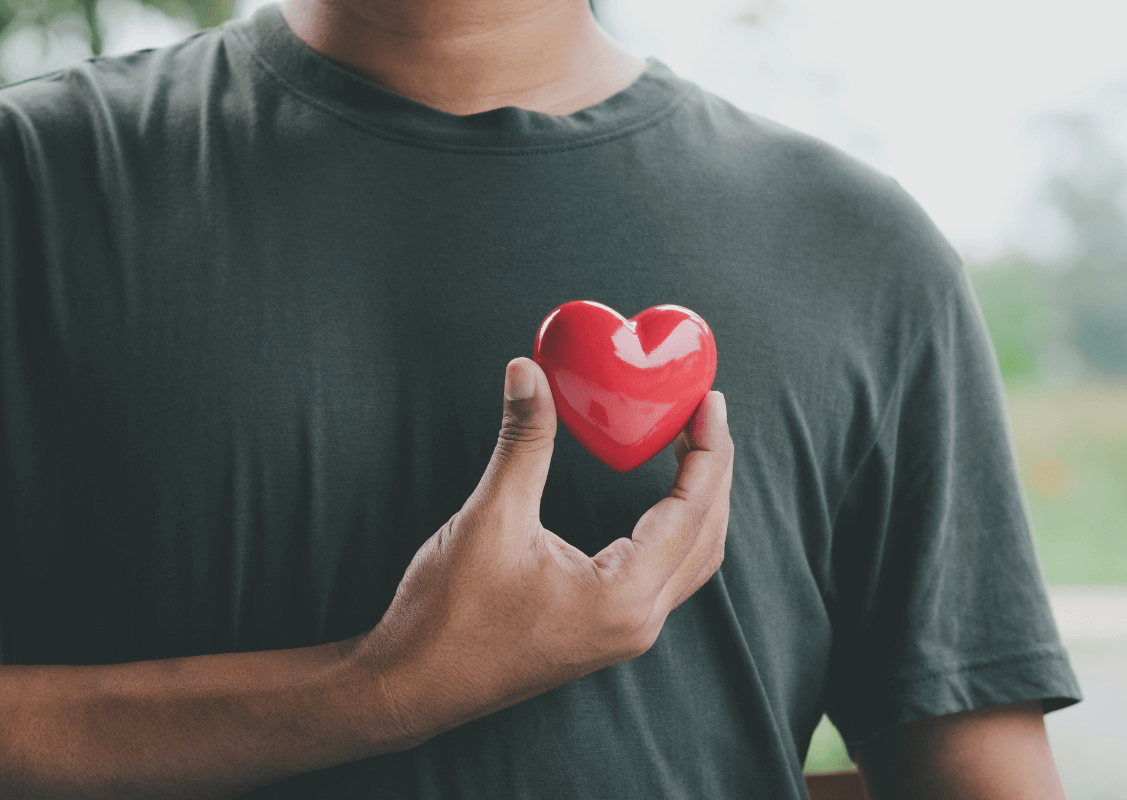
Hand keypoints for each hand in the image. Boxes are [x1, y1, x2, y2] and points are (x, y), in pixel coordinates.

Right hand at [352, 357, 732, 743]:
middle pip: (707, 536)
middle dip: (713, 470)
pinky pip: (667, 576)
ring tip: (692, 447)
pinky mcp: (606, 633)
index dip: (708, 449)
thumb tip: (527, 371)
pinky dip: (677, 530)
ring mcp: (625, 634)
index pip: (693, 510)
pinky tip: (661, 499)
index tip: (709, 400)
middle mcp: (638, 622)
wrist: (412, 686)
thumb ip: (522, 442)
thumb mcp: (489, 518)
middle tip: (705, 412)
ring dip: (701, 503)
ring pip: (692, 561)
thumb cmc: (447, 616)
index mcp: (623, 597)